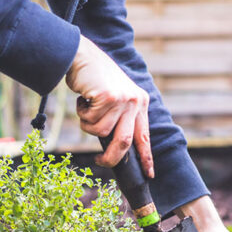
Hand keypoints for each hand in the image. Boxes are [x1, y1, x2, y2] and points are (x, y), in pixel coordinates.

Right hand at [65, 36, 153, 177]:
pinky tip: (83, 98)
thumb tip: (115, 148)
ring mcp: (123, 100)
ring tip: (86, 107)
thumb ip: (120, 119)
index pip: (144, 136)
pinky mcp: (108, 98)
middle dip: (111, 158)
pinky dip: (81, 113)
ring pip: (101, 132)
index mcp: (140, 103)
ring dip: (87, 124)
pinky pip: (90, 121)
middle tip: (99, 162)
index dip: (146, 157)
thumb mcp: (115, 98)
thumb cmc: (95, 80)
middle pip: (124, 143)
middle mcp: (136, 102)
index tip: (149, 174)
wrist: (82, 56)